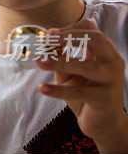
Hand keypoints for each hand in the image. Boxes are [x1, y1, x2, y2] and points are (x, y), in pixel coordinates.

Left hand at [37, 19, 127, 152]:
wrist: (103, 123)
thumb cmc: (86, 94)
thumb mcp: (70, 74)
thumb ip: (61, 59)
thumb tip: (44, 45)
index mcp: (105, 54)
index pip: (93, 32)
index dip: (71, 29)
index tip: (50, 33)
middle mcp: (112, 64)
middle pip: (97, 41)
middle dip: (70, 37)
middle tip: (47, 40)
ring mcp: (111, 80)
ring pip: (88, 66)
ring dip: (61, 62)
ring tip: (40, 61)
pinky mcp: (104, 99)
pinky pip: (80, 92)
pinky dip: (59, 90)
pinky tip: (42, 88)